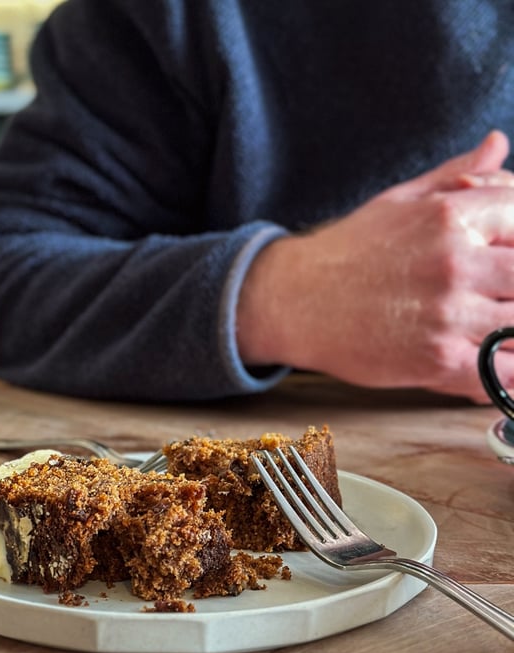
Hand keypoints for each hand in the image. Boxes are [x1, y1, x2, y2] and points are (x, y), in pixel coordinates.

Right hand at [237, 130, 513, 401]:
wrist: (293, 300)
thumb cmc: (344, 251)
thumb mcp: (399, 200)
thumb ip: (457, 174)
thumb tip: (498, 144)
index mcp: (452, 216)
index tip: (504, 260)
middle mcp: (456, 263)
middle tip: (497, 296)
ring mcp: (449, 314)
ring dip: (512, 332)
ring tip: (492, 329)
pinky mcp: (437, 360)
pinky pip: (502, 374)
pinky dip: (505, 376)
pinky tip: (492, 363)